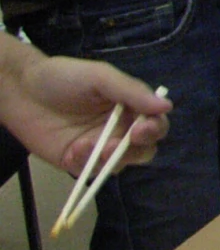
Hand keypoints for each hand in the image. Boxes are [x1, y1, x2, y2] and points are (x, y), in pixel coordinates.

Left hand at [0, 49, 170, 176]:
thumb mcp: (100, 77)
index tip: (142, 129)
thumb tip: (167, 106)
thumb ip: (132, 91)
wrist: (21, 92)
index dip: (155, 128)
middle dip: (134, 150)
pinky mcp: (78, 162)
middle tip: (113, 146)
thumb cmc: (64, 78)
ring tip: (86, 147)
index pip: (156, 122)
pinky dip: (86, 165)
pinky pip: (92, 172)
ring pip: (120, 164)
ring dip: (109, 159)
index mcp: (131, 106)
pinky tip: (73, 151)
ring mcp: (99, 147)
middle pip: (144, 148)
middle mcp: (120, 129)